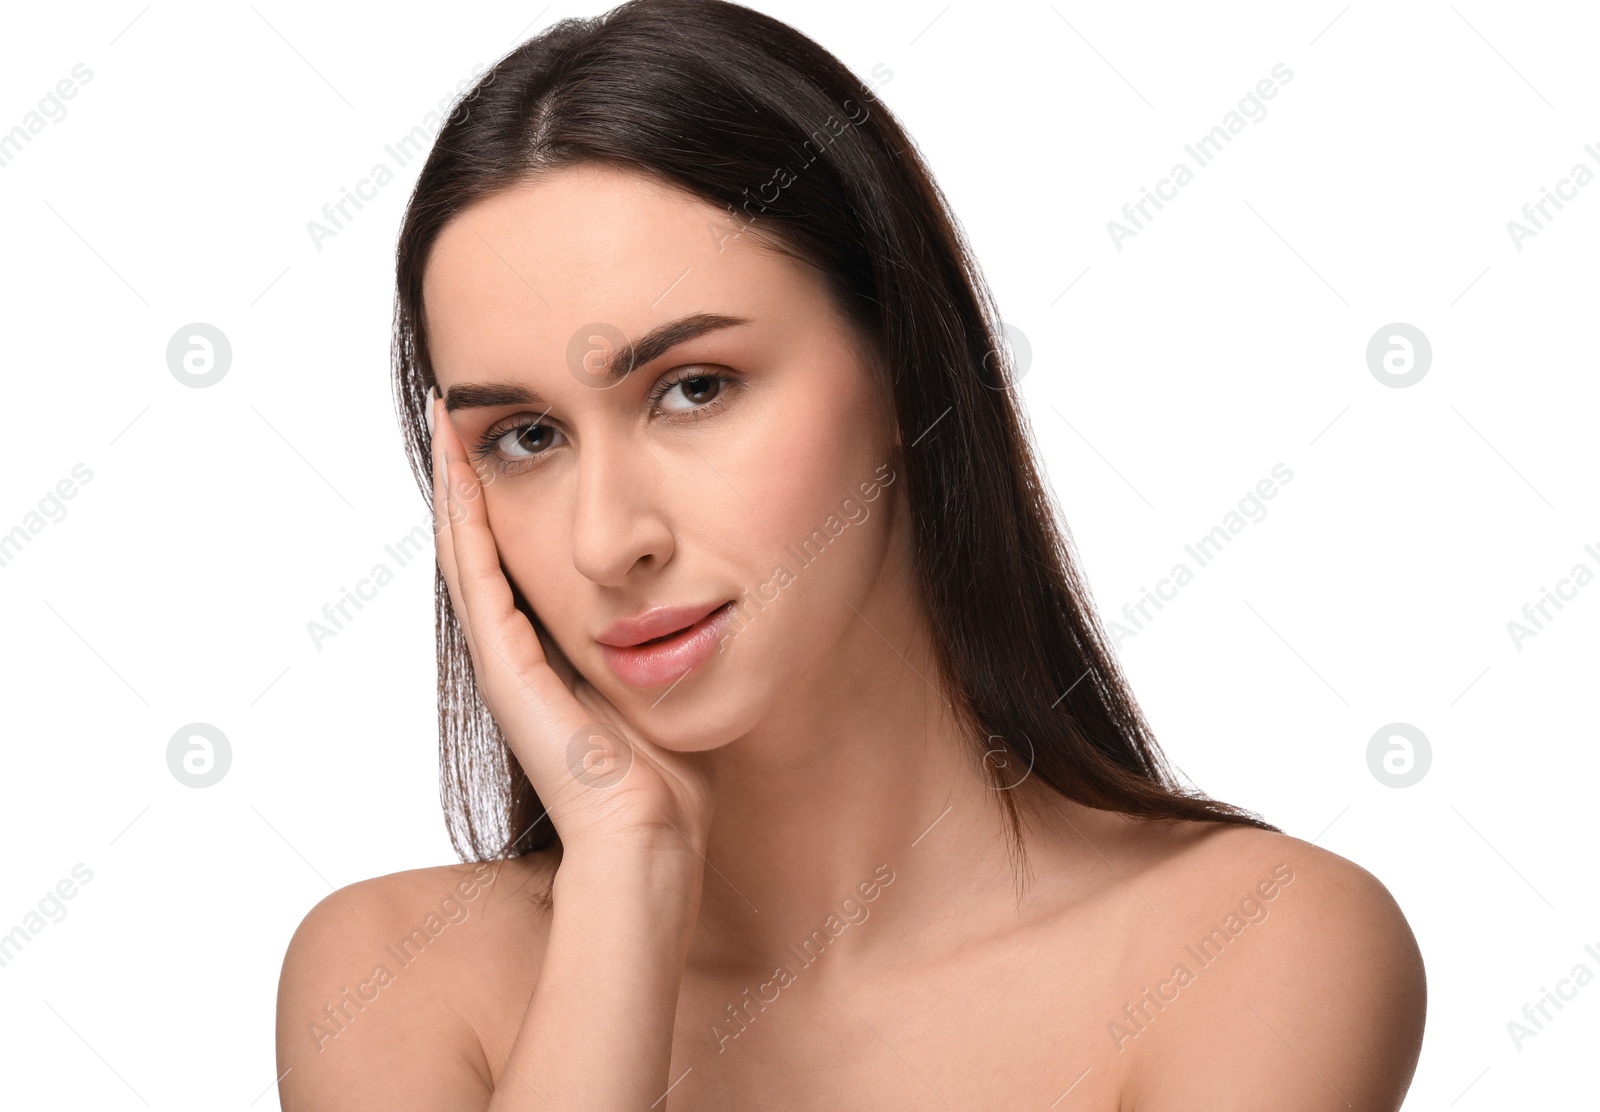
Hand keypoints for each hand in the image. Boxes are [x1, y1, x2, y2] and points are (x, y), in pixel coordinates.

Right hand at [429, 391, 715, 862]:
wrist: (648, 837)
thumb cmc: (671, 778)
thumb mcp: (669, 683)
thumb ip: (670, 640)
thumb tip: (704, 598)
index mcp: (554, 654)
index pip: (523, 557)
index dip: (513, 497)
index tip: (516, 437)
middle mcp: (518, 651)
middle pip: (486, 544)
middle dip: (477, 478)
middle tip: (462, 410)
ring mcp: (504, 657)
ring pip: (468, 548)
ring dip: (459, 483)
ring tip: (451, 418)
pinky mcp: (505, 664)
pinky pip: (478, 573)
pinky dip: (465, 517)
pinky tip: (461, 466)